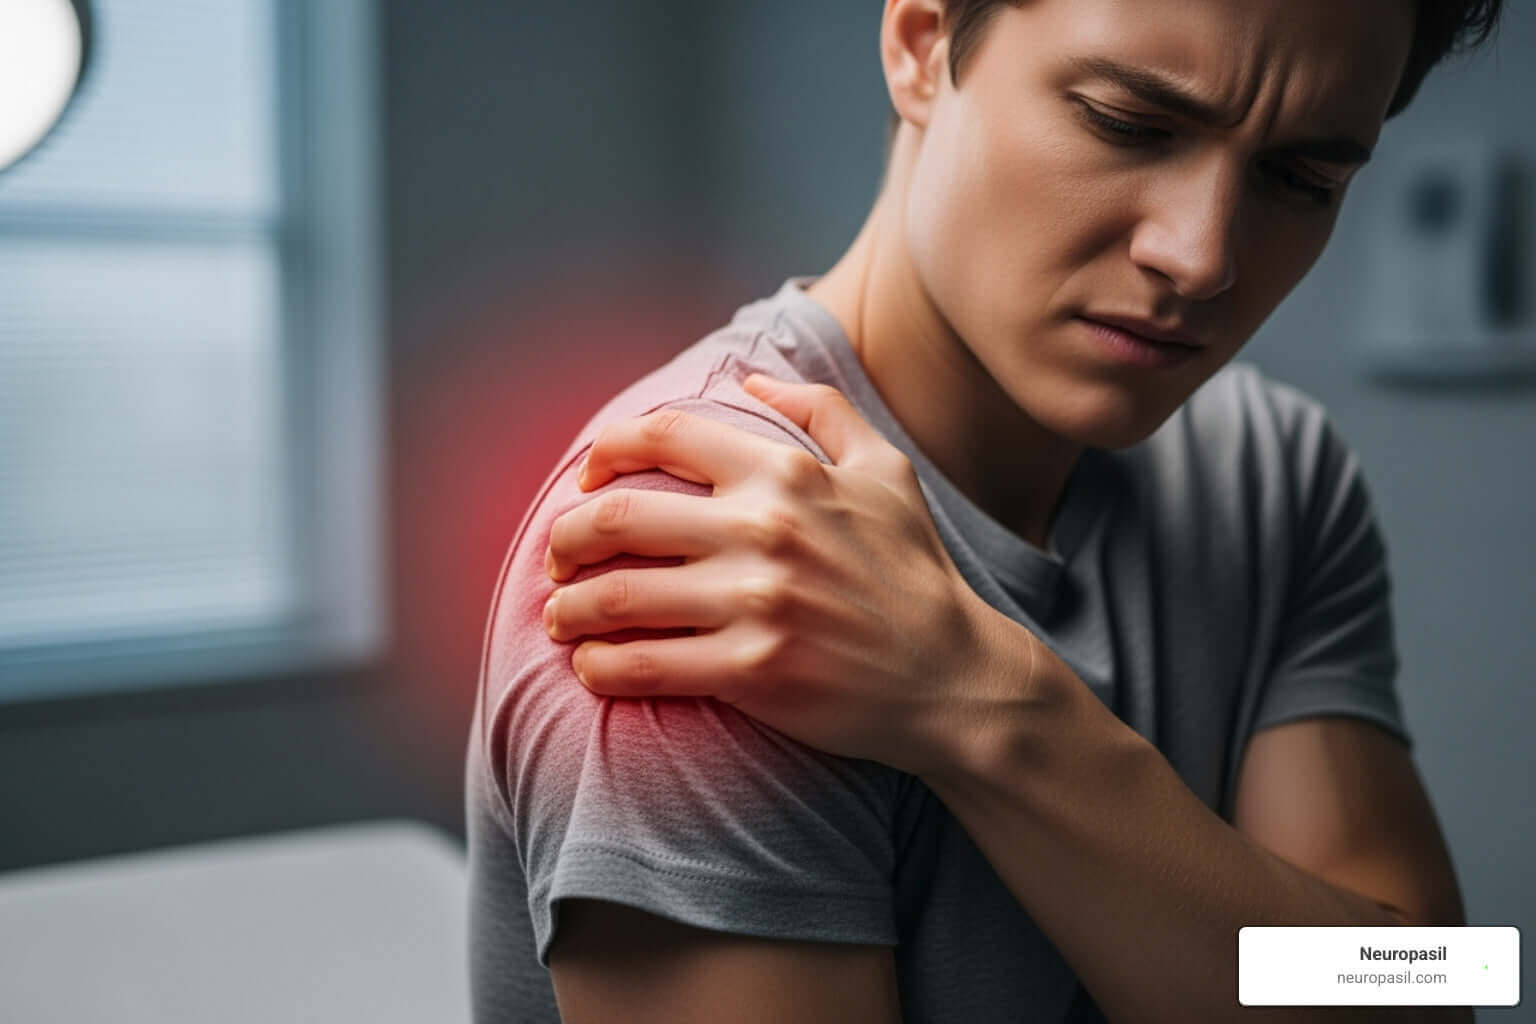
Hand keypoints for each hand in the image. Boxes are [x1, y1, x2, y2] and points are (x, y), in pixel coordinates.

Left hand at [543, 374, 1045, 776]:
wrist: (954, 677)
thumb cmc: (914, 573)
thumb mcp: (886, 472)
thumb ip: (822, 413)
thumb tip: (751, 381)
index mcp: (785, 473)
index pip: (663, 435)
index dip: (604, 452)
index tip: (584, 480)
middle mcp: (765, 528)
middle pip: (619, 516)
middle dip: (566, 539)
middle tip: (556, 561)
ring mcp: (757, 601)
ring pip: (618, 595)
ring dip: (569, 609)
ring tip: (561, 619)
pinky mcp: (753, 670)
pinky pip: (645, 663)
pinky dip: (600, 666)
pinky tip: (593, 667)